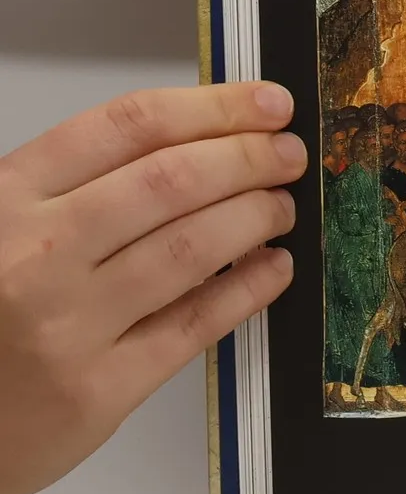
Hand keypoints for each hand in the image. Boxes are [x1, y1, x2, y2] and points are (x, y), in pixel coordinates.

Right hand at [0, 82, 302, 493]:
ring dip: (256, 216)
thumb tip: (194, 145)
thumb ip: (71, 188)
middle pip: (172, 180)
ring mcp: (68, 323)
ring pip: (193, 248)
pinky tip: (275, 268)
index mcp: (5, 198)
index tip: (266, 104)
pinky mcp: (98, 388)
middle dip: (248, 157)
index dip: (214, 108)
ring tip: (282, 206)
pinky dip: (249, 289)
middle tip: (289, 153)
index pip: (128, 127)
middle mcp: (35, 253)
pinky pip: (195, 326)